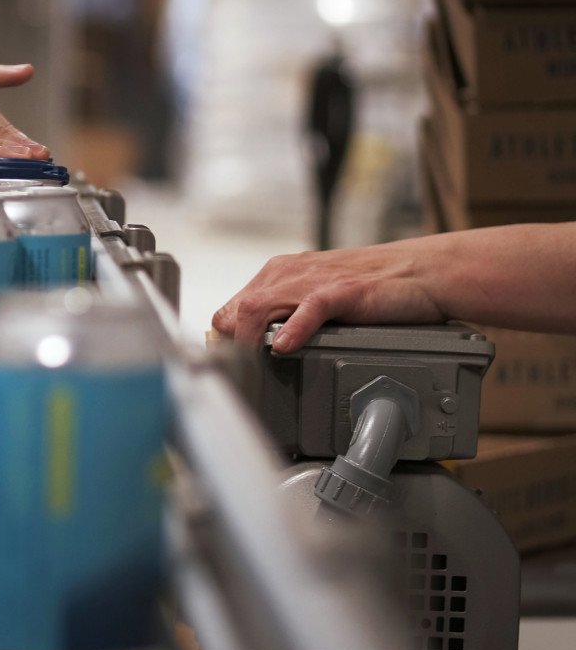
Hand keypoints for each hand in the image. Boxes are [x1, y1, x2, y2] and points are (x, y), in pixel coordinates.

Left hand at [212, 240, 447, 352]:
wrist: (422, 272)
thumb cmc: (371, 288)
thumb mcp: (316, 297)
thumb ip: (288, 315)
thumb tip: (260, 348)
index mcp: (278, 275)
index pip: (230, 311)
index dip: (225, 342)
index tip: (229, 370)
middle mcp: (287, 274)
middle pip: (236, 312)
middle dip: (231, 346)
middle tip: (238, 377)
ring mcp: (314, 281)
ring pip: (259, 306)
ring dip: (248, 340)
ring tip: (249, 368)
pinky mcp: (343, 290)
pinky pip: (309, 307)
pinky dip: (294, 328)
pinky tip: (286, 347)